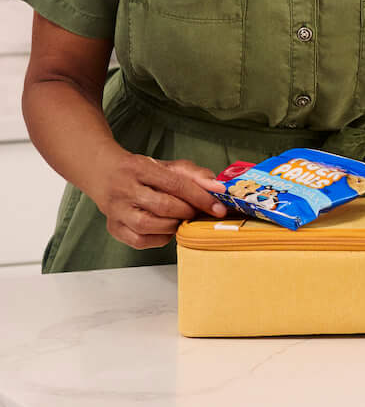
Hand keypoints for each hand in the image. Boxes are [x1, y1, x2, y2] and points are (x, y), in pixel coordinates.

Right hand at [93, 155, 227, 248]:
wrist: (104, 173)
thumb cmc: (142, 171)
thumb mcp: (169, 166)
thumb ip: (196, 174)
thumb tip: (218, 189)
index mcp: (139, 169)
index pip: (175, 184)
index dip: (200, 197)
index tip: (218, 208)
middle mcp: (124, 190)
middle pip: (162, 206)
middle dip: (187, 212)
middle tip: (197, 212)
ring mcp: (116, 211)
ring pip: (148, 225)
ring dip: (173, 226)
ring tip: (180, 219)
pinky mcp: (113, 227)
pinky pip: (139, 241)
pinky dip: (159, 238)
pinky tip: (165, 229)